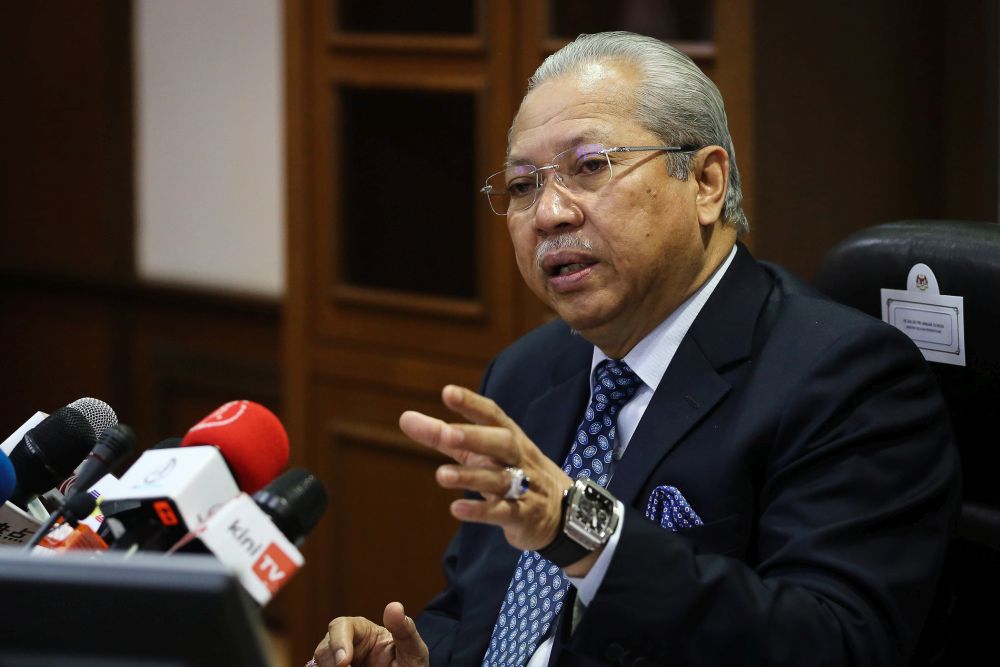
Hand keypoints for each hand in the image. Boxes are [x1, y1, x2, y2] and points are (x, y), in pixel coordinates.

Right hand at [312, 602, 427, 666]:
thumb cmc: (409, 663)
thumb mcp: (412, 649)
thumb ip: (404, 630)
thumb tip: (394, 606)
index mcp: (361, 630)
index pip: (339, 626)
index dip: (338, 642)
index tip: (345, 662)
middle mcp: (345, 644)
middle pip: (324, 648)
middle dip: (332, 663)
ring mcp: (337, 662)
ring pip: (320, 664)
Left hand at [399, 385, 573, 551]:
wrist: (563, 513)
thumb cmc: (512, 472)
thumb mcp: (480, 453)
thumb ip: (444, 436)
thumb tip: (405, 418)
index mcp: (509, 437)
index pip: (492, 415)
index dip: (472, 404)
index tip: (448, 392)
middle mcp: (518, 459)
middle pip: (501, 443)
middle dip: (476, 437)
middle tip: (447, 433)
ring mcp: (524, 488)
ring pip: (500, 479)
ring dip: (470, 477)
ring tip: (440, 475)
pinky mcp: (522, 517)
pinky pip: (503, 512)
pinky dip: (481, 511)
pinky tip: (456, 509)